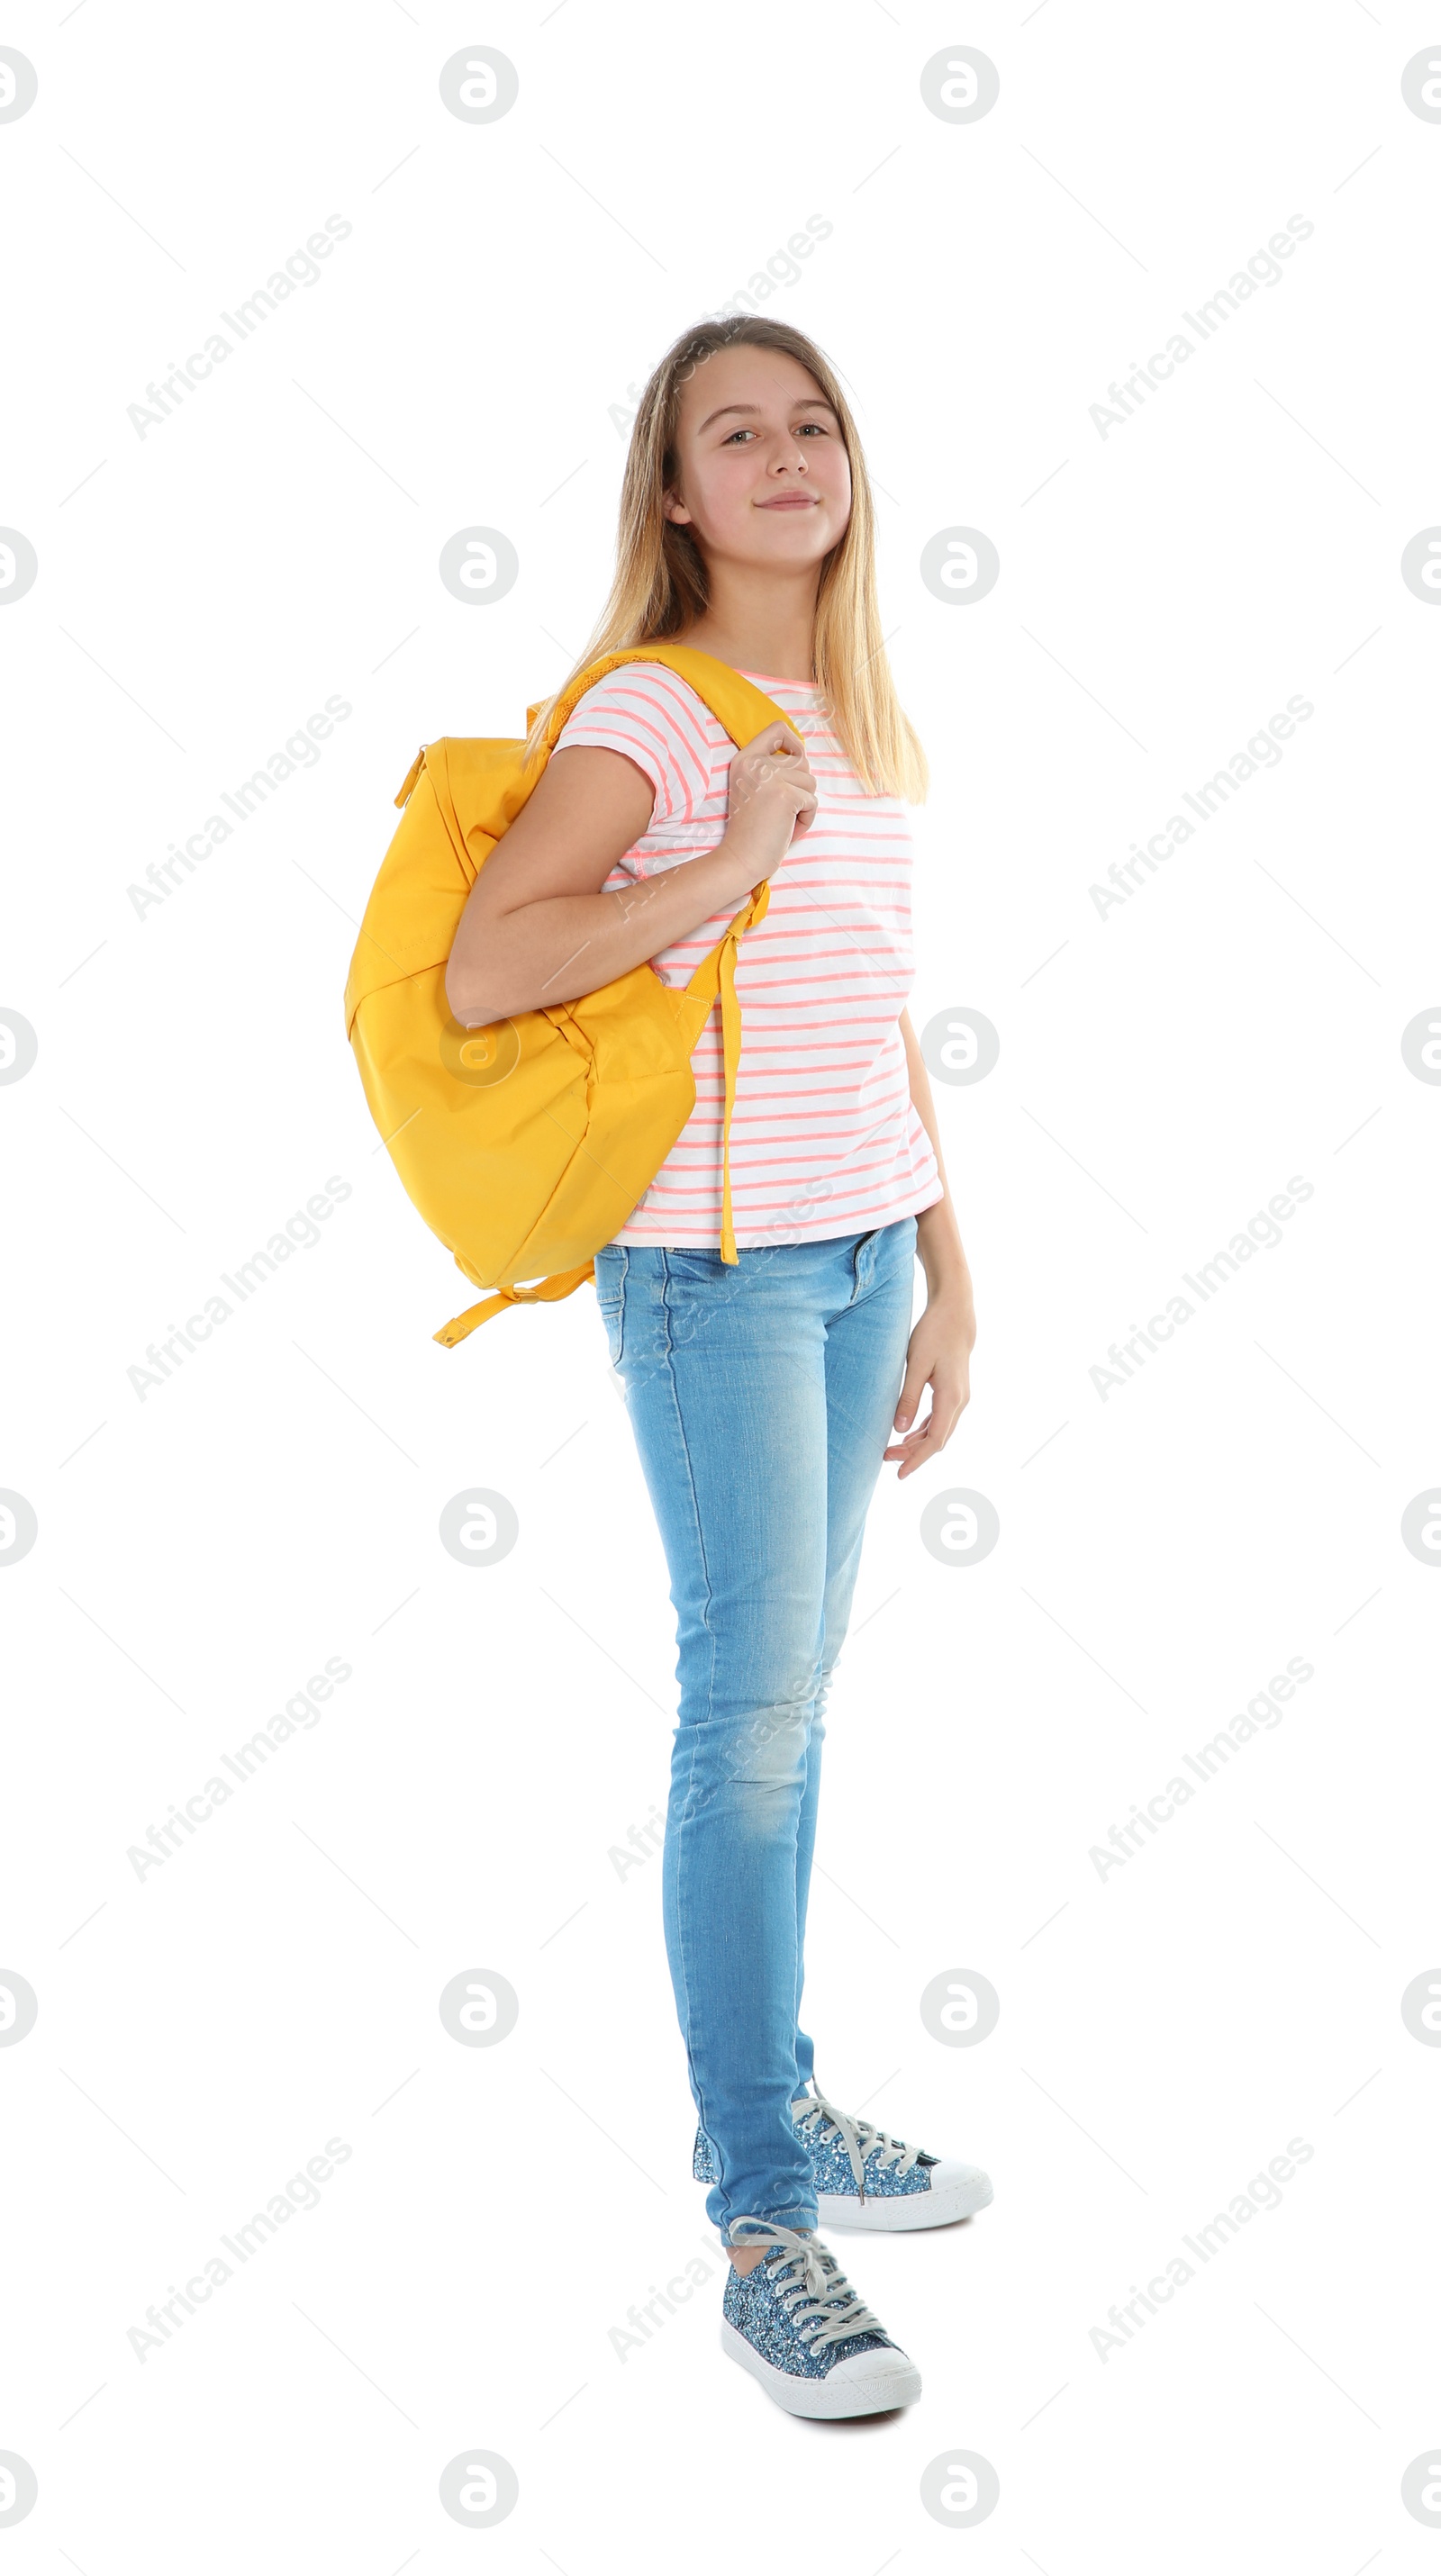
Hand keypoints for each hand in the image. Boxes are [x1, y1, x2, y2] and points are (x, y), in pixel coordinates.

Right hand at [723, 720, 817, 876]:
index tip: (794, 760)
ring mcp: (770, 777)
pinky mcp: (786, 795)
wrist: (740, 859)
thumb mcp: (755, 789)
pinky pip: (813, 802)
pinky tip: (787, 829)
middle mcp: (755, 763)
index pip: (777, 729)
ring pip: (811, 782)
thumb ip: (772, 770)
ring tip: (783, 821)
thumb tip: (803, 757)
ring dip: (804, 805)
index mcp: (744, 759)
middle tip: (782, 810)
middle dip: (801, 787)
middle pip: (802, 760)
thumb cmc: (752, 831)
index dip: (794, 742)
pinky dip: (806, 819)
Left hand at [884, 1287, 973, 1478]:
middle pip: (937, 1440)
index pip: (935, 1440)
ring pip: (939, 1431)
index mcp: (951, 1398)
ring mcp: (959, 1398)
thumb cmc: (934, 1335)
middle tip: (886, 1460)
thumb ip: (908, 1398)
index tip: (900, 1473)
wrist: (956, 1316)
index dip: (917, 1459)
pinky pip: (940, 1420)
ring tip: (893, 1451)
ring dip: (918, 1443)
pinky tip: (908, 1435)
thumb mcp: (916, 1365)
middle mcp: (959, 1402)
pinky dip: (924, 1430)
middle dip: (913, 1454)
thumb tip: (899, 1430)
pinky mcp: (954, 1392)